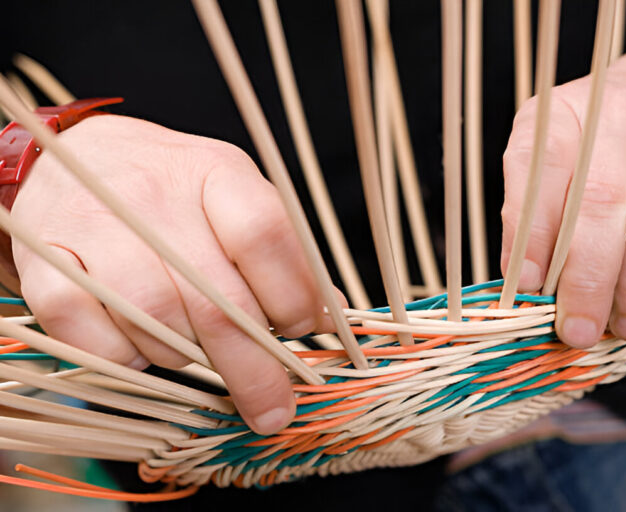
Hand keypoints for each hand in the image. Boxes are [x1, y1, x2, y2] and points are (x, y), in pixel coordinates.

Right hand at [11, 115, 337, 433]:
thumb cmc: (172, 190)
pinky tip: (139, 346)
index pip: (265, 235)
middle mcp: (154, 194)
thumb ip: (282, 250)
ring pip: (158, 324)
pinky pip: (92, 338)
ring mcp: (94, 226)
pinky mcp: (45, 261)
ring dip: (187, 359)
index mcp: (215, 172)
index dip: (293, 295)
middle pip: (217, 300)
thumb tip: (333, 315)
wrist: (78, 158)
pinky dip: (123, 359)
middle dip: (255, 370)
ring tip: (195, 352)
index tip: (304, 331)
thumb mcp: (234, 197)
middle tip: (273, 409)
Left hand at [501, 23, 625, 347]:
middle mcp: (613, 111)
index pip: (539, 171)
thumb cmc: (597, 144)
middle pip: (600, 199)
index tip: (528, 288)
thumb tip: (522, 286)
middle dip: (590, 277)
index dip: (531, 234)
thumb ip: (534, 216)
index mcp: (558, 116)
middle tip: (581, 328)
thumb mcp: (550, 165)